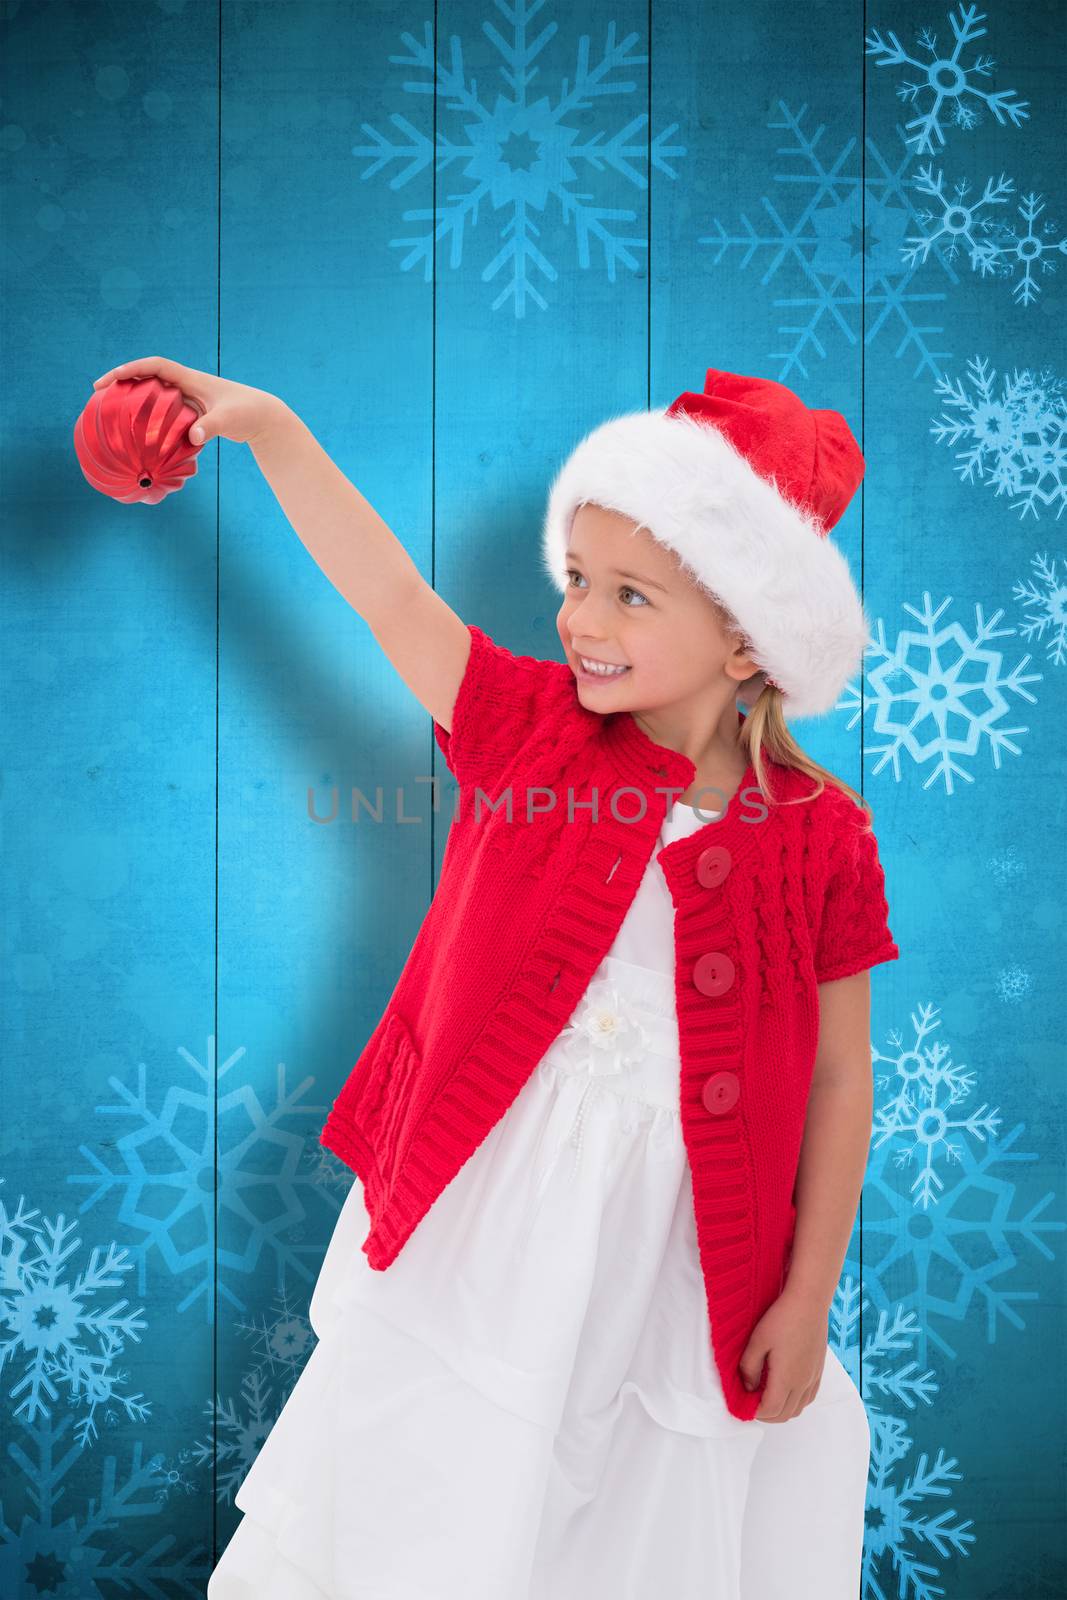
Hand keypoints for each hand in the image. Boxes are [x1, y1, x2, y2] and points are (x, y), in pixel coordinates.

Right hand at [91, 357, 286, 447]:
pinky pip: (164, 412)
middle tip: (99, 393)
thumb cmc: (248, 413)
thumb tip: (194, 437)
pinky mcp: (194, 413)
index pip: (154, 366)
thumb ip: (210, 426)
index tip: (111, 379)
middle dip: (123, 382)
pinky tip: (139, 435)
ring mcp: (190, 399)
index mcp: (191, 379)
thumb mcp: (229, 419)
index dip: (131, 370)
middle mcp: (187, 385)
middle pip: (148, 377)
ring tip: (110, 411)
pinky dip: (150, 419)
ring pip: (154, 395)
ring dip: (133, 399)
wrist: (264, 417)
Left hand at [738, 1286, 831, 1421]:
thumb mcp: (757, 1341)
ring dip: (781, 1409)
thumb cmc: (782, 1318)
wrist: (809, 1301)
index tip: (743, 1403)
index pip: (770, 1410)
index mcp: (786, 1379)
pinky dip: (795, 1401)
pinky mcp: (818, 1370)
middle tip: (751, 1402)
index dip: (754, 1412)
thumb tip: (748, 1387)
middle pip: (784, 1414)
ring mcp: (813, 1377)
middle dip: (766, 1414)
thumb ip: (749, 1367)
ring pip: (798, 1408)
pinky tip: (784, 1388)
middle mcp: (802, 1383)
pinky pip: (808, 1397)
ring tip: (766, 1395)